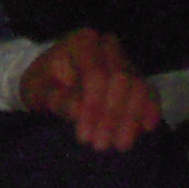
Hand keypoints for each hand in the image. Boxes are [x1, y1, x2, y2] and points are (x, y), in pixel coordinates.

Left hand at [18, 29, 162, 151]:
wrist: (51, 79)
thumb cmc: (43, 82)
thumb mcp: (38, 89)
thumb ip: (56, 98)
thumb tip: (78, 110)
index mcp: (83, 42)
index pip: (96, 74)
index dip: (94, 106)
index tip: (85, 135)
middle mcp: (108, 46)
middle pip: (121, 80)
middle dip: (112, 116)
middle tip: (101, 145)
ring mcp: (124, 59)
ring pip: (138, 86)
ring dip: (131, 118)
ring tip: (120, 145)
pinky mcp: (135, 76)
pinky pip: (149, 90)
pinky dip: (150, 109)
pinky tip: (147, 128)